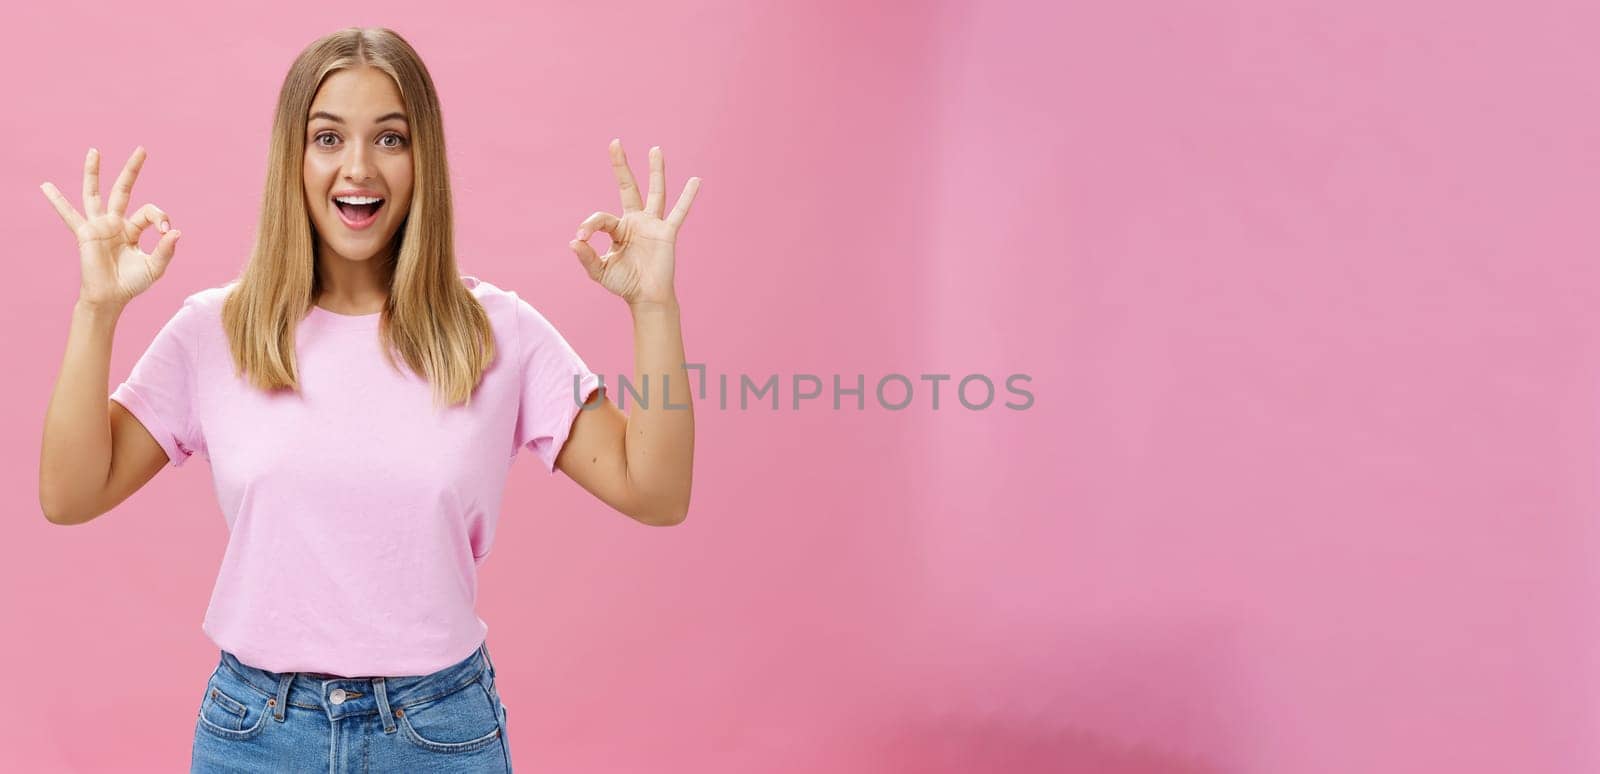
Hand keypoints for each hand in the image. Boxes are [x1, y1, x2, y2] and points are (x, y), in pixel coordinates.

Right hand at [40, 146, 181, 310]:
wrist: (110, 297)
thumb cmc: (132, 283)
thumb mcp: (155, 267)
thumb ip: (166, 250)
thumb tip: (176, 232)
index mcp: (133, 229)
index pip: (150, 212)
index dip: (161, 217)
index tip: (167, 231)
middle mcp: (115, 223)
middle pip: (123, 190)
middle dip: (132, 170)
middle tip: (142, 149)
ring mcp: (99, 226)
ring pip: (94, 194)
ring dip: (93, 173)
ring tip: (94, 151)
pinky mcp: (85, 233)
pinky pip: (68, 215)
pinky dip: (57, 201)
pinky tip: (46, 186)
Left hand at [569, 139, 700, 306]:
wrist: (647, 298)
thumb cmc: (624, 285)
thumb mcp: (600, 272)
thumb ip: (587, 257)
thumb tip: (573, 240)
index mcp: (618, 230)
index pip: (601, 218)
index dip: (589, 225)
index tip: (581, 238)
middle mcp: (635, 222)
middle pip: (629, 188)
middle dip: (621, 166)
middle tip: (615, 142)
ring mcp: (652, 225)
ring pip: (655, 193)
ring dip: (655, 171)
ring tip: (655, 149)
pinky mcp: (667, 233)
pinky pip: (678, 213)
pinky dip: (687, 197)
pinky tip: (695, 181)